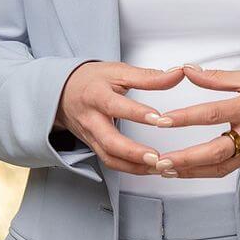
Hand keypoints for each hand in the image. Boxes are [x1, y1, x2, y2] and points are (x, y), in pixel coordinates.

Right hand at [54, 61, 186, 174]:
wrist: (63, 92)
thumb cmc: (92, 80)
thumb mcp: (118, 71)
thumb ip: (148, 76)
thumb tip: (176, 74)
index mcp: (97, 95)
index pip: (116, 106)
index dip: (138, 113)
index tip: (158, 118)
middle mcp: (92, 119)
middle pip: (109, 141)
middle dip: (134, 152)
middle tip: (157, 157)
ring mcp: (91, 136)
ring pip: (110, 157)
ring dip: (135, 166)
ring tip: (158, 166)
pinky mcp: (94, 147)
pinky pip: (111, 162)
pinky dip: (130, 169)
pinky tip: (149, 169)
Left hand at [150, 65, 239, 178]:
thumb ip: (216, 77)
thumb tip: (188, 70)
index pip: (212, 114)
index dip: (185, 117)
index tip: (163, 120)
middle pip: (214, 152)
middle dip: (185, 158)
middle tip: (160, 160)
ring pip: (217, 168)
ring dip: (189, 171)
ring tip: (164, 169)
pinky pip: (223, 171)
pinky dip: (201, 173)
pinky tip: (184, 171)